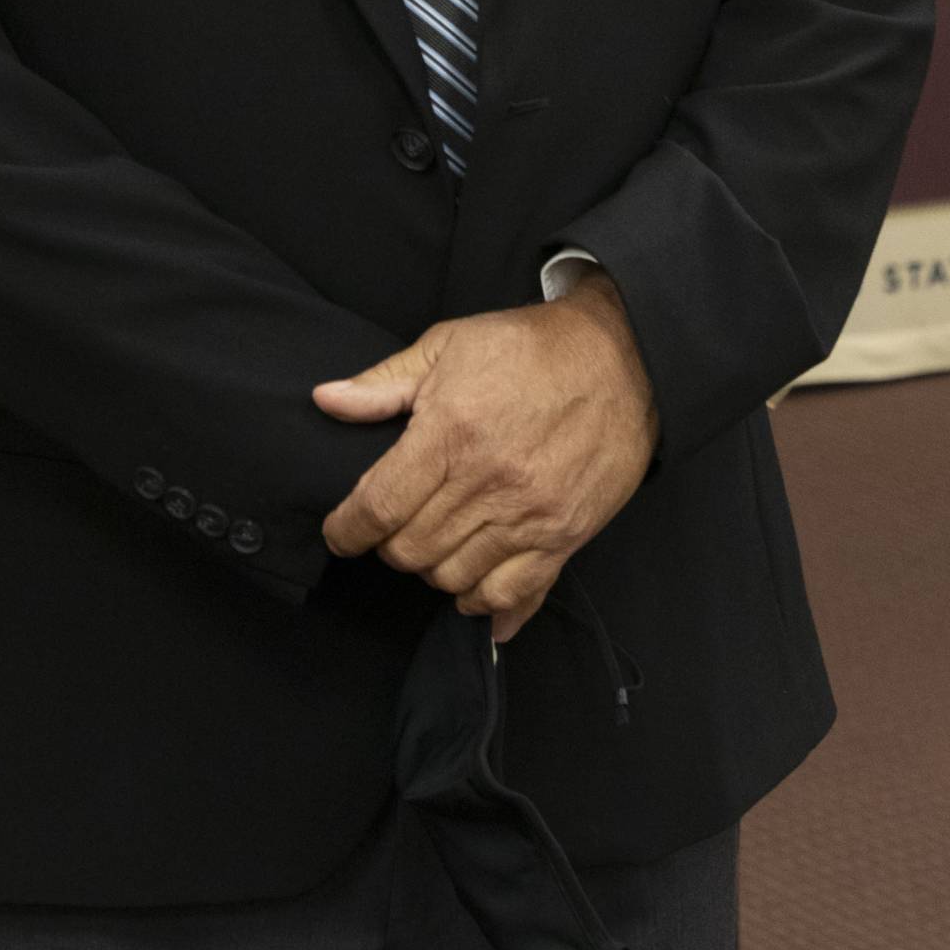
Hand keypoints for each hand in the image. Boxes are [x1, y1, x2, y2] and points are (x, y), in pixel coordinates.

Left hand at [314, 276, 658, 639]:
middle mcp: (488, 482)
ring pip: (453, 579)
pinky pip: (514, 594)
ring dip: (433, 570)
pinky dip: (485, 605)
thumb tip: (326, 400)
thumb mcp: (450, 344)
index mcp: (451, 433)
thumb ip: (384, 382)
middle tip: (394, 527)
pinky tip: (473, 592)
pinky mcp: (564, 535)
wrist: (622, 358)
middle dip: (389, 546)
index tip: (340, 532)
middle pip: (410, 551)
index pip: (377, 508)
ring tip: (435, 545)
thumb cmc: (531, 348)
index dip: (346, 530)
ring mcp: (529, 515)